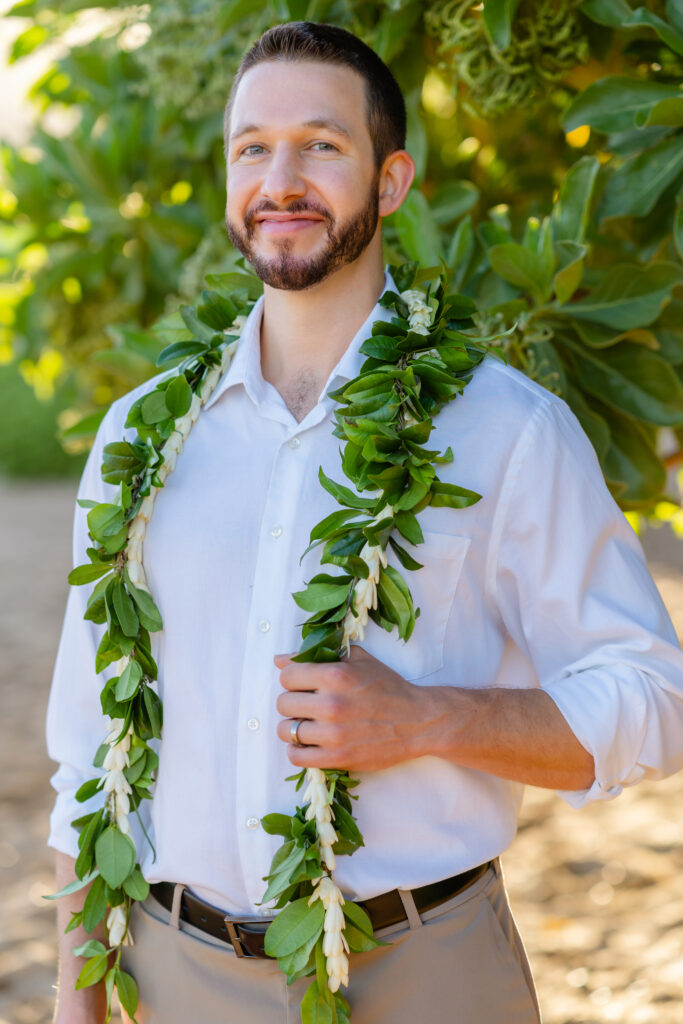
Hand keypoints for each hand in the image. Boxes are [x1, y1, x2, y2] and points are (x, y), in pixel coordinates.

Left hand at [274, 646, 430, 770]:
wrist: (418, 721)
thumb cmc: (388, 687)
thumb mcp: (359, 661)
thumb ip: (319, 655)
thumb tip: (279, 659)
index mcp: (336, 674)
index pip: (287, 675)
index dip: (292, 679)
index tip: (302, 684)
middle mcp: (332, 703)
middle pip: (283, 703)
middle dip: (292, 702)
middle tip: (306, 705)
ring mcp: (333, 733)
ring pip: (286, 731)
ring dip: (292, 727)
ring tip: (306, 725)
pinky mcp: (337, 758)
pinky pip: (296, 756)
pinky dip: (297, 750)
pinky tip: (309, 744)